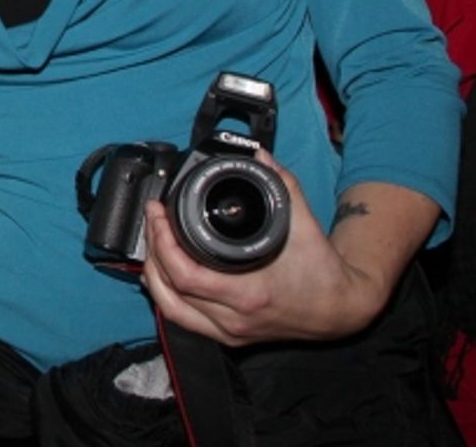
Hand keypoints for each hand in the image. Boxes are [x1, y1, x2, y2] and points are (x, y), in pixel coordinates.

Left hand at [140, 155, 388, 346]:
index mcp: (249, 294)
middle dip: (152, 251)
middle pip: (169, 291)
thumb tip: (260, 156)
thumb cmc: (323, 272)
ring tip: (152, 244)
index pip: (185, 276)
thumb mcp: (304, 223)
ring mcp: (231, 332)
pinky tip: (163, 273)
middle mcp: (235, 318)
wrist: (341, 309)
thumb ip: (282, 185)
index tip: (159, 214)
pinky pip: (184, 320)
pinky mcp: (230, 337)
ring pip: (171, 310)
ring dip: (154, 276)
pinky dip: (167, 295)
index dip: (162, 244)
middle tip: (153, 221)